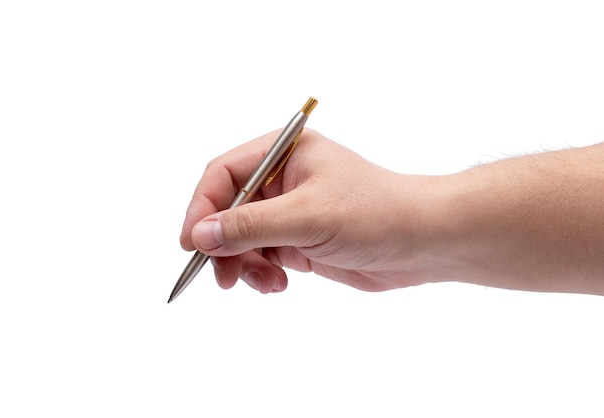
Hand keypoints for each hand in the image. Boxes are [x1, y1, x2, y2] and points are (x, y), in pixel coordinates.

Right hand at [180, 128, 432, 292]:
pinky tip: (279, 284)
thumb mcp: (307, 217)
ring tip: (264, 282)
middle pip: (228, 209)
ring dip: (243, 263)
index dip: (201, 207)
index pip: (224, 174)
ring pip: (242, 239)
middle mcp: (282, 180)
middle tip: (221, 276)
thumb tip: (200, 235)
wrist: (423, 242)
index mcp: (283, 154)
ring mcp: (290, 212)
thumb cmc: (376, 213)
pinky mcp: (299, 240)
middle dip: (222, 244)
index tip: (191, 242)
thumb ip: (250, 226)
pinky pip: (262, 256)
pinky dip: (262, 273)